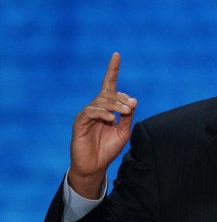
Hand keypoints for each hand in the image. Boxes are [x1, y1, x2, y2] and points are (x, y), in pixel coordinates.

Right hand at [67, 52, 137, 198]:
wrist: (95, 166)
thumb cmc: (108, 149)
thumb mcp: (124, 132)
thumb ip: (128, 117)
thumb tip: (133, 102)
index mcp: (107, 108)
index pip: (109, 84)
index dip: (112, 69)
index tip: (116, 54)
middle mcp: (96, 108)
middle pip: (108, 93)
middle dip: (122, 98)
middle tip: (132, 106)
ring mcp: (86, 114)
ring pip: (101, 101)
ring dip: (115, 105)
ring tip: (125, 112)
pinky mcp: (79, 123)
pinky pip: (90, 112)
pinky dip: (102, 113)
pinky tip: (110, 119)